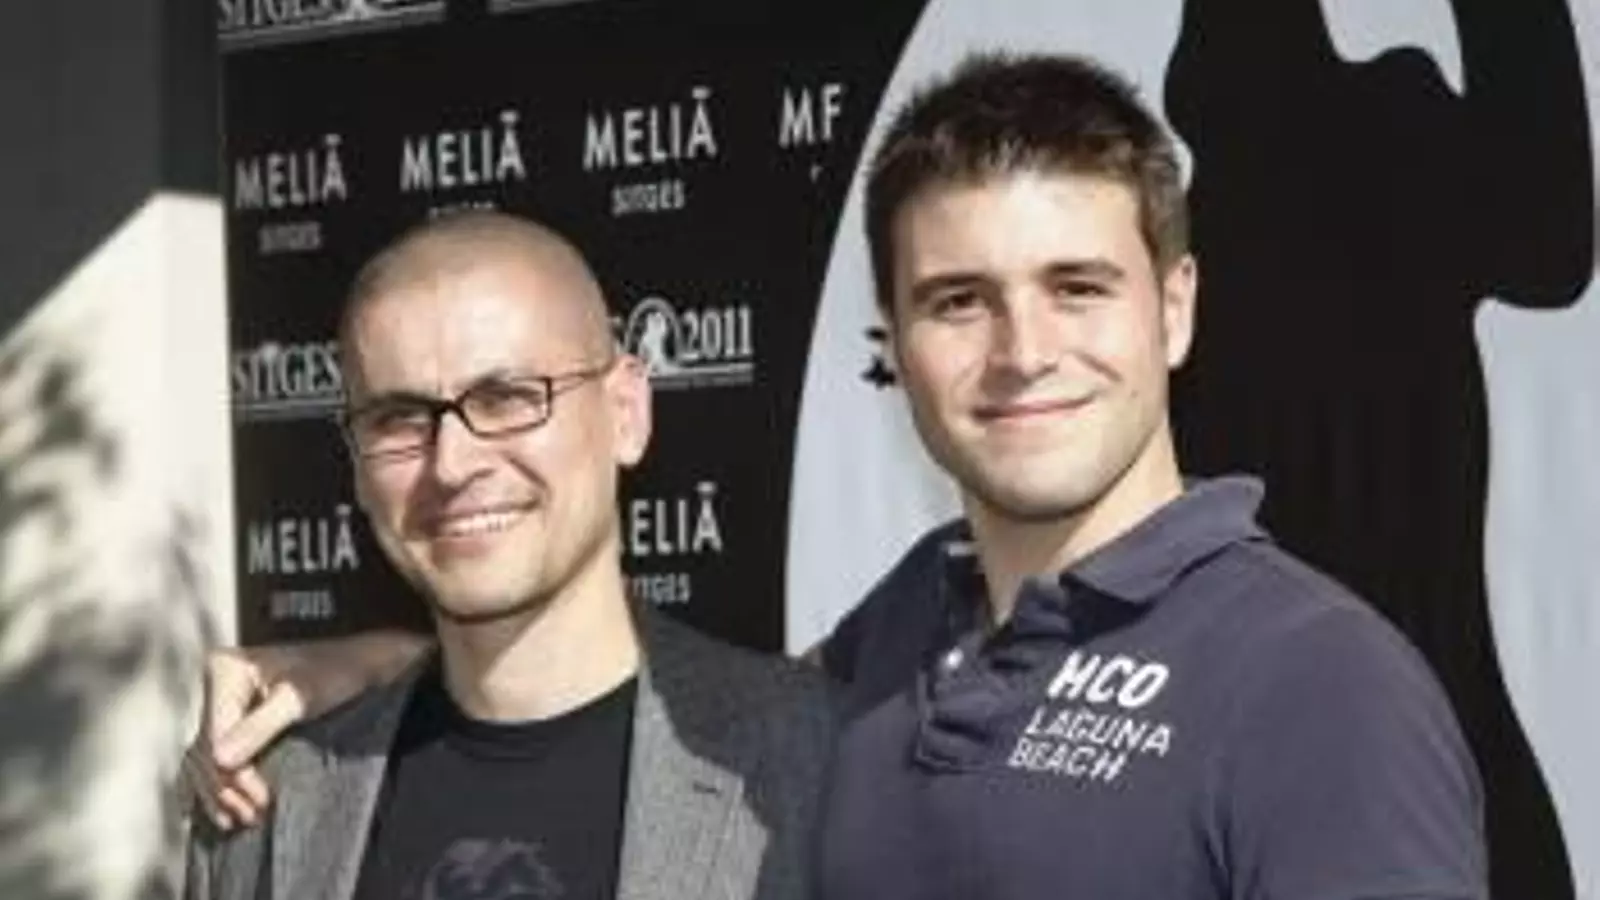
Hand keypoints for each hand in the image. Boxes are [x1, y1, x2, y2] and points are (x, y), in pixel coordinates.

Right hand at [181, 631, 430, 830]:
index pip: (216, 732)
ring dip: (220, 790)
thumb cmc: (335, 673)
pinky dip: (217, 782)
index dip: (235, 771)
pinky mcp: (229, 719)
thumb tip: (220, 761)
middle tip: (254, 816)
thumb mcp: (301, 699)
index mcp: (225, 668)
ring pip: (203, 757)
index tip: (261, 800)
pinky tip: (224, 810)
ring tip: (242, 819)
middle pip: (206, 747)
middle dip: (226, 786)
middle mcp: (215, 683)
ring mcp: (218, 702)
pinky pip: (209, 757)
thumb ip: (260, 727)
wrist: (354, 665)